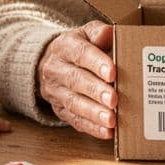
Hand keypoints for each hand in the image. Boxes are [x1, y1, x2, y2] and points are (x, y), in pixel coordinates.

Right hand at [38, 20, 116, 138]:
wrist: (50, 62)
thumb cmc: (79, 47)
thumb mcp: (86, 33)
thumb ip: (99, 32)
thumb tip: (110, 33)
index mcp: (64, 46)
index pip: (80, 53)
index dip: (96, 63)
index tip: (112, 72)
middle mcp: (55, 69)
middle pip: (75, 80)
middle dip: (96, 91)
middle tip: (114, 99)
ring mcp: (55, 91)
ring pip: (73, 103)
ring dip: (94, 113)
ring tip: (112, 119)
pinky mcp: (59, 109)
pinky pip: (74, 120)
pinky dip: (91, 127)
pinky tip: (107, 132)